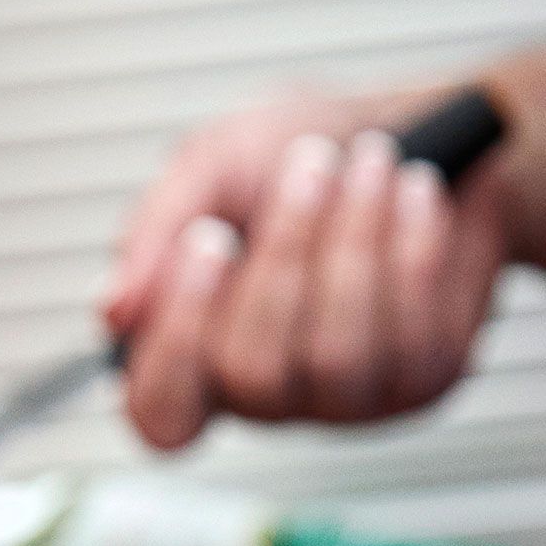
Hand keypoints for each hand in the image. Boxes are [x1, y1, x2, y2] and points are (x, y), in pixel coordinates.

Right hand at [106, 90, 508, 449]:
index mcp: (202, 355)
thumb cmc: (306, 151)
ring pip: (336, 355)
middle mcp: (273, 397)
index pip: (163, 416)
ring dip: (354, 239)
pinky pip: (411, 332)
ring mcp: (353, 401)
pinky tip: (416, 190)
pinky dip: (412, 245)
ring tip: (371, 160)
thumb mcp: (216, 162)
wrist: (430, 128)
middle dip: (285, 252)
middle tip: (311, 160)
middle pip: (252, 374)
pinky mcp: (426, 381)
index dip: (174, 346)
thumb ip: (157, 227)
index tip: (205, 239)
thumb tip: (115, 313)